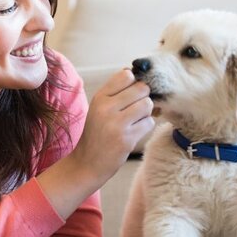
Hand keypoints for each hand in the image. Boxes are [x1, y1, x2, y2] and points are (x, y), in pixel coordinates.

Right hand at [36, 68, 153, 219]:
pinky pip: (149, 123)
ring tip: (136, 120)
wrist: (87, 162)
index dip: (134, 83)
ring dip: (147, 113)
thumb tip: (136, 73)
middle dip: (144, 98)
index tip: (132, 94)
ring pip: (148, 105)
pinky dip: (146, 126)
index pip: (126, 75)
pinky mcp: (126, 139)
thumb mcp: (99, 108)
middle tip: (136, 109)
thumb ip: (115, 92)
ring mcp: (116, 123)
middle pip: (141, 89)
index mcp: (99, 97)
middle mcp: (106, 107)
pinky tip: (135, 132)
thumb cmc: (97, 133)